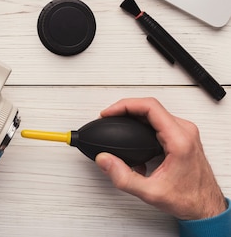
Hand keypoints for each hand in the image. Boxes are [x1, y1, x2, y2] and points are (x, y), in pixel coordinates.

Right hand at [95, 98, 226, 219]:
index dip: (125, 105)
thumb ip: (123, 177)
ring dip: (133, 115)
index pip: (150, 107)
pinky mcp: (182, 137)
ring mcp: (185, 133)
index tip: (109, 113)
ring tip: (117, 122)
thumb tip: (105, 160)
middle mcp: (185, 132)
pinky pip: (159, 121)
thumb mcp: (151, 192)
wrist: (206, 206)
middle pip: (150, 107)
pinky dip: (141, 124)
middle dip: (125, 109)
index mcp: (180, 140)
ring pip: (154, 112)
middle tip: (108, 117)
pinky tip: (132, 136)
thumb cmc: (189, 199)